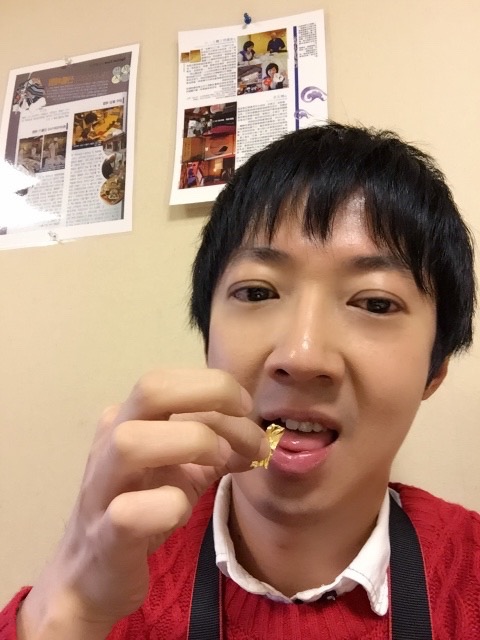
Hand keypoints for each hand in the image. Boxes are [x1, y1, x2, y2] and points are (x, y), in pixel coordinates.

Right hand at [18, 369, 267, 638]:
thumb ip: (221, 449)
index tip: (248, 411)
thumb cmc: (144, 509)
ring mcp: (102, 486)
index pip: (171, 379)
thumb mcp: (186, 471)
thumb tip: (261, 440)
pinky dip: (168, 506)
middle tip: (246, 431)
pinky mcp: (104, 535)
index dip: (217, 386)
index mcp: (131, 418)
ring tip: (220, 464)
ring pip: (131, 441)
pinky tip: (182, 511)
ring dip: (192, 444)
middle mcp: (111, 440)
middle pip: (151, 389)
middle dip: (211, 395)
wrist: (94, 573)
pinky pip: (129, 512)